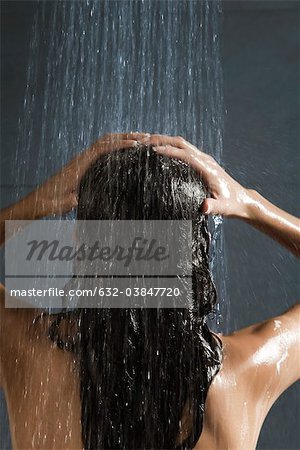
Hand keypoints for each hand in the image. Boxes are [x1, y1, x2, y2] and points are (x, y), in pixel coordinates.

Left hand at [32, 132, 148, 216]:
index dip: (119, 144)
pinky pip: (102, 150)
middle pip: (105, 140)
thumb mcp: (64, 203)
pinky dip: (115, 146)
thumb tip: (81, 198)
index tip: (135, 145)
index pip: (101, 148)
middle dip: (126, 136)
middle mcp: (81, 158)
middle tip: (145, 137)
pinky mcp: (83, 164)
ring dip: (121, 139)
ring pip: (104, 143)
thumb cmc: (52, 201)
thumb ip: (72, 199)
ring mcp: (82, 160)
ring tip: (140, 140)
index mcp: (79, 165)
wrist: (40, 200)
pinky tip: (125, 150)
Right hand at [140, 134, 252, 218]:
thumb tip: (204, 207)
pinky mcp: (202, 162)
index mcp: (208, 168)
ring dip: (165, 140)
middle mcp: (205, 160)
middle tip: (144, 141)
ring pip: (182, 143)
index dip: (169, 151)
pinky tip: (159, 149)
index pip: (185, 154)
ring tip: (147, 141)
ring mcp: (204, 159)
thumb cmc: (231, 204)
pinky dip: (170, 145)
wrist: (242, 200)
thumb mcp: (222, 208)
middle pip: (181, 143)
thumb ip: (213, 207)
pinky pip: (184, 149)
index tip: (153, 150)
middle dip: (162, 140)